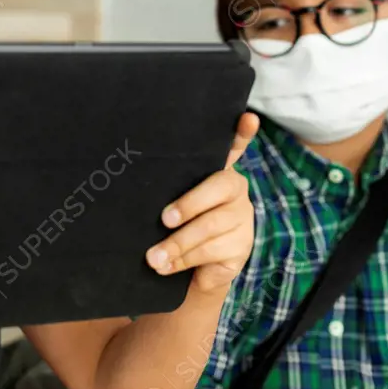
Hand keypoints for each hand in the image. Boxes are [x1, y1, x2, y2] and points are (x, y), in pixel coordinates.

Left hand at [144, 112, 258, 294]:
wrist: (192, 271)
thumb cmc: (176, 225)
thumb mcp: (170, 203)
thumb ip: (167, 188)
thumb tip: (140, 188)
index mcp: (217, 171)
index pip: (234, 146)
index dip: (242, 132)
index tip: (247, 117)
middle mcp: (235, 188)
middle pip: (218, 188)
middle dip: (188, 205)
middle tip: (164, 220)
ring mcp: (242, 218)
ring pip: (210, 226)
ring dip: (177, 243)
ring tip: (153, 256)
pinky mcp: (242, 246)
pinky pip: (211, 250)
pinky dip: (183, 260)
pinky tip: (166, 266)